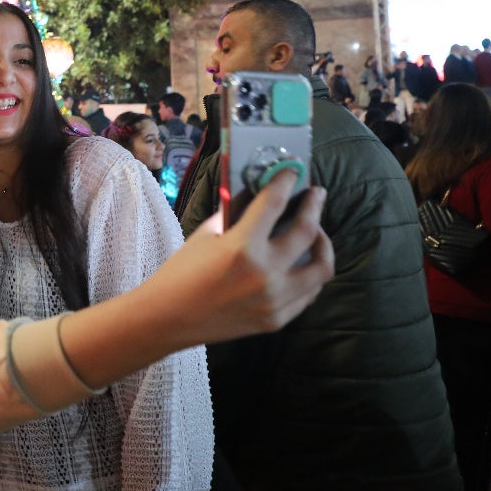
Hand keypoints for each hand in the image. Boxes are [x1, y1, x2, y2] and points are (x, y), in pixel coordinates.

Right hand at [56, 172, 334, 389]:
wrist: (168, 319)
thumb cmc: (182, 272)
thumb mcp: (206, 235)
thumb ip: (236, 213)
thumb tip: (262, 191)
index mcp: (241, 247)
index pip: (274, 203)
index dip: (286, 181)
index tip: (293, 171)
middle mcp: (264, 273)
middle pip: (307, 230)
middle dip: (314, 205)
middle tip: (316, 194)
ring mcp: (275, 300)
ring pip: (321, 266)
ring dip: (322, 243)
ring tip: (315, 232)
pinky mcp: (277, 319)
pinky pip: (310, 292)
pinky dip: (310, 273)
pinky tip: (303, 262)